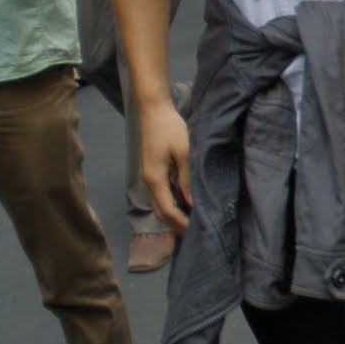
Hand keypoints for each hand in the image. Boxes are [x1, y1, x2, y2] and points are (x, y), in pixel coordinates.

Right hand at [137, 98, 190, 234]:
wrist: (153, 111)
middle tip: (195, 232)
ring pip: (159, 205)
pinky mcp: (151, 172)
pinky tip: (185, 204)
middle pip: (160, 212)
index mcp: (155, 179)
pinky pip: (160, 195)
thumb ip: (187, 179)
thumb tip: (193, 204)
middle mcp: (148, 182)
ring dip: (173, 215)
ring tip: (192, 221)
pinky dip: (171, 204)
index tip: (196, 231)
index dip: (181, 223)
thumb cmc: (170, 129)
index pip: (167, 211)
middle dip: (176, 225)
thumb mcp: (184, 153)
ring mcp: (147, 177)